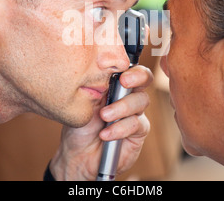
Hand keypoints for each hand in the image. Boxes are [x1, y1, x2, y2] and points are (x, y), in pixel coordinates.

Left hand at [49, 65, 151, 179]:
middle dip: (136, 79)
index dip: (133, 69)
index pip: (132, 69)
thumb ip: (98, 87)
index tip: (122, 74)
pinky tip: (106, 134)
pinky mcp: (138, 132)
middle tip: (123, 82)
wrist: (78, 155)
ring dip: (121, 108)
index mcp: (116, 85)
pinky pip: (136, 124)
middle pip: (144, 80)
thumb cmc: (80, 127)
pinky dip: (120, 128)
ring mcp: (135, 113)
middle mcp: (128, 96)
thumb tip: (105, 70)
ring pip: (140, 101)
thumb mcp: (84, 103)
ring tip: (104, 116)